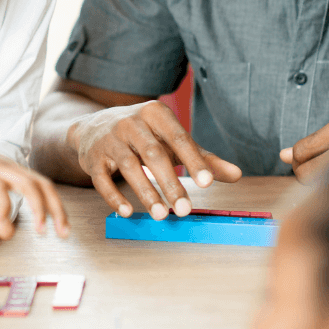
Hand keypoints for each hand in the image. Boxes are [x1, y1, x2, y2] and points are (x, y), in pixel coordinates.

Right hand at [0, 108, 68, 239]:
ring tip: (42, 231)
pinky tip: (3, 220)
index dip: (56, 207)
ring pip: (27, 184)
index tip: (63, 230)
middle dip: (57, 209)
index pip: (42, 187)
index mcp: (9, 171)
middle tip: (64, 234)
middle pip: (42, 185)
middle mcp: (7, 167)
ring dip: (39, 208)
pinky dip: (5, 206)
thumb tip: (9, 233)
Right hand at [70, 99, 241, 218]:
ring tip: (162, 215)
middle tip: (185, 209)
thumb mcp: (171, 140)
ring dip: (146, 192)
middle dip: (170, 183)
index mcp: (155, 113)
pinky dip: (114, 196)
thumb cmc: (144, 135)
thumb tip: (236, 175)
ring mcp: (109, 139)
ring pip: (128, 166)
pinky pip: (102, 179)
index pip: (178, 137)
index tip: (207, 183)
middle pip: (153, 153)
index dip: (193, 160)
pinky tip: (128, 212)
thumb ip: (203, 157)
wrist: (94, 126)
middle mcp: (130, 122)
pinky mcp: (92, 157)